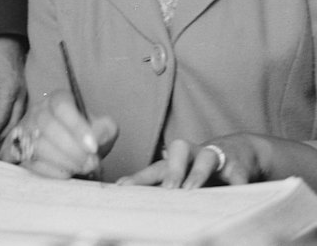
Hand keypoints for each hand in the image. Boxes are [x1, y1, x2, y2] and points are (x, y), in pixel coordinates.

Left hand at [0, 36, 26, 145]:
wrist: (6, 37)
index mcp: (9, 90)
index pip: (1, 118)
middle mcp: (21, 92)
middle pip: (15, 121)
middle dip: (4, 136)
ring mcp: (26, 89)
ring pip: (22, 116)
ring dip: (12, 129)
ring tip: (2, 138)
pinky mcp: (27, 86)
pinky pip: (24, 108)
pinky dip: (18, 119)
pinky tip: (12, 124)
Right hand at [0, 89, 117, 179]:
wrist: (72, 152)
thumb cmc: (87, 138)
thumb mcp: (102, 129)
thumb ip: (105, 129)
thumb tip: (96, 138)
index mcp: (58, 99)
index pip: (62, 106)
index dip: (77, 127)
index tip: (93, 147)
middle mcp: (38, 111)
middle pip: (48, 127)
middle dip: (73, 150)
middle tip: (90, 163)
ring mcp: (24, 131)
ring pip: (39, 146)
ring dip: (64, 162)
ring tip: (81, 168)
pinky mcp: (17, 151)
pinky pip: (30, 163)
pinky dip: (51, 172)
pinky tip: (66, 172)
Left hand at [117, 135, 264, 188]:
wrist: (242, 151)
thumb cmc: (203, 171)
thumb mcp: (185, 180)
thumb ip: (169, 192)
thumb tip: (145, 213)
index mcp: (176, 161)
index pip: (155, 168)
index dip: (139, 177)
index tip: (122, 187)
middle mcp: (194, 154)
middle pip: (178, 150)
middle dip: (172, 169)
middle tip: (167, 189)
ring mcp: (217, 157)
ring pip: (207, 157)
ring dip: (198, 173)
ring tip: (192, 190)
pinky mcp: (238, 166)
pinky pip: (237, 175)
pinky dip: (237, 185)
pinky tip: (237, 196)